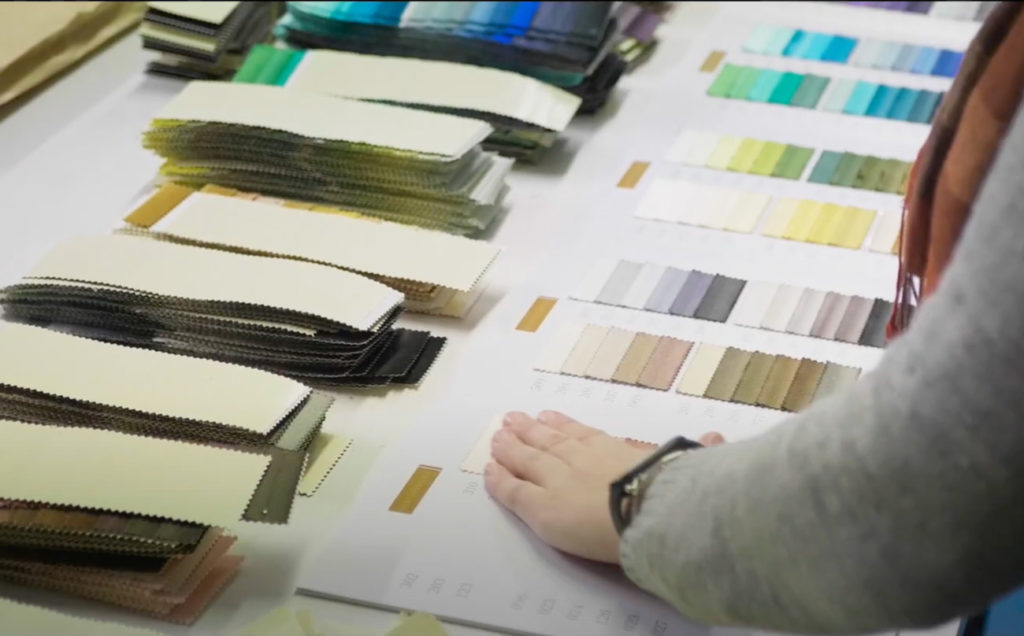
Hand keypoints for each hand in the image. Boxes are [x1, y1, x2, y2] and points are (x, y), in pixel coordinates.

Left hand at [485, 410, 723, 563]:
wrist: (652, 512)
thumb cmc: (671, 491)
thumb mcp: (686, 464)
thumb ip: (697, 451)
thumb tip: (718, 439)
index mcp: (614, 450)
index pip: (581, 434)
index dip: (562, 425)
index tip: (549, 416)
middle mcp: (581, 458)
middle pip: (548, 441)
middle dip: (528, 430)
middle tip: (512, 420)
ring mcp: (556, 480)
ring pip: (526, 459)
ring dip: (510, 447)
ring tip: (497, 437)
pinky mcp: (539, 506)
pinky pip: (513, 491)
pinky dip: (499, 480)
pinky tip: (489, 472)